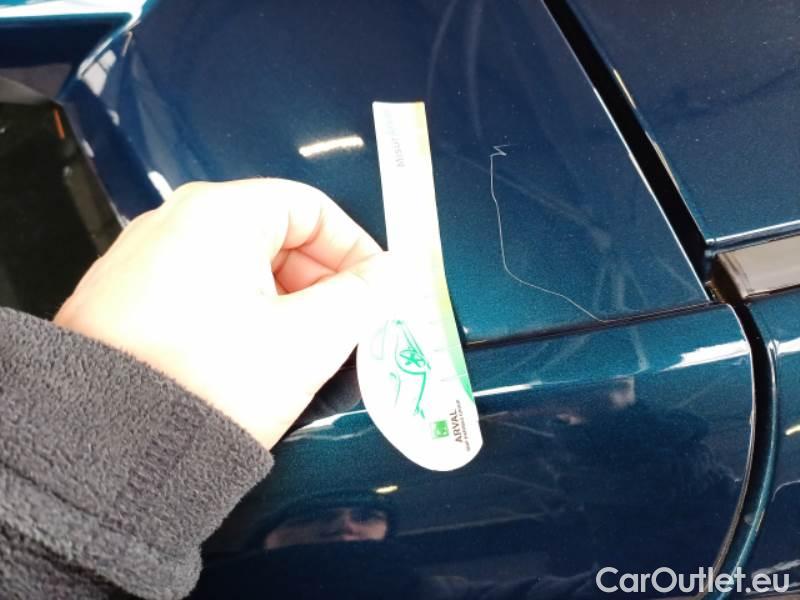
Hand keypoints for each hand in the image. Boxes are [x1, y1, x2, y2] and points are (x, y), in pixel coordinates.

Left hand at [54, 179, 387, 448]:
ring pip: (241, 268)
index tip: (378, 288)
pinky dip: (242, 316)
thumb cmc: (209, 383)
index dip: (355, 247)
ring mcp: (142, 261)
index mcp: (218, 213)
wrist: (106, 450)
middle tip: (347, 328)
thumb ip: (363, 298)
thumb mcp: (308, 341)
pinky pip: (204, 292)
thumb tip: (389, 277)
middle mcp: (173, 223)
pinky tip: (252, 359)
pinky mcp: (126, 300)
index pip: (311, 207)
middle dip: (322, 282)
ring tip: (303, 352)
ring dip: (286, 303)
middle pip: (275, 235)